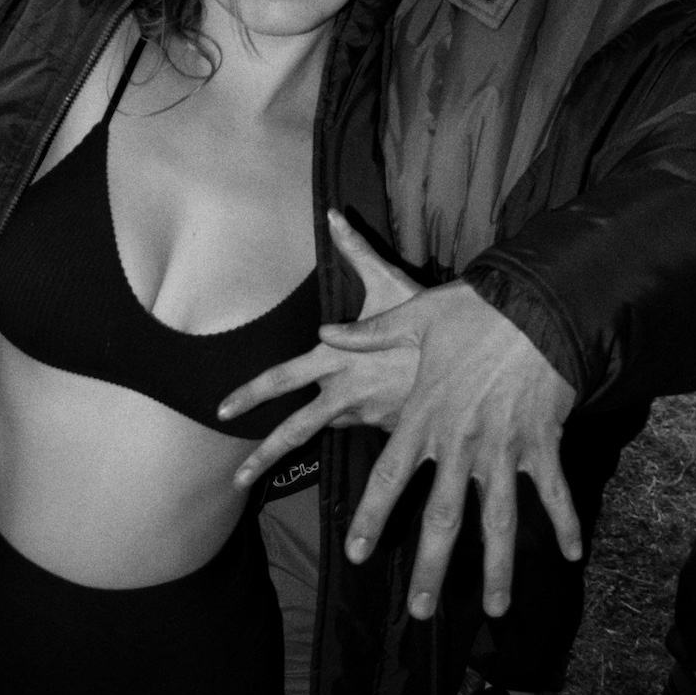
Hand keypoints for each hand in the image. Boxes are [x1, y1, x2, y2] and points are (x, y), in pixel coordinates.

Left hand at [223, 214, 425, 483]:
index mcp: (335, 359)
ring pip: (336, 425)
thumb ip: (356, 251)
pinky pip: (370, 423)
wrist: (475, 364)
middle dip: (262, 457)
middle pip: (294, 432)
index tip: (220, 411)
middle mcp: (346, 394)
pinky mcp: (392, 429)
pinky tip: (387, 397)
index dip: (248, 395)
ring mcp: (369, 417)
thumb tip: (332, 212)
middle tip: (236, 482)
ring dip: (329, 427)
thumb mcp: (390, 283)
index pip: (280, 379)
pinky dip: (370, 414)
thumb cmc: (430, 317)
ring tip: (336, 411)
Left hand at [338, 284, 579, 620]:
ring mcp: (504, 449)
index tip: (358, 554)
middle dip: (431, 568)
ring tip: (493, 609)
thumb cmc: (476, 309)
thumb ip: (370, 333)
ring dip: (496, 569)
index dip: (372, 518)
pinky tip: (573, 554)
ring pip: (499, 521)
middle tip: (421, 613)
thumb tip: (325, 332)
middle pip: (442, 518)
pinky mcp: (542, 443)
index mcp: (425, 417)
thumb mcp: (417, 315)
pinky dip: (566, 522)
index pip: (389, 477)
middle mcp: (461, 444)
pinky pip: (553, 492)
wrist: (538, 305)